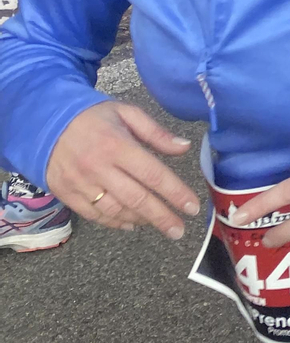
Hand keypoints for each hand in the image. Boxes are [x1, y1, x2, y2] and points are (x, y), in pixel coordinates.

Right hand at [46, 101, 199, 239]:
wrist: (44, 122)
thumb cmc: (92, 116)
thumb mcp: (126, 112)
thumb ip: (156, 132)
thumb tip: (184, 147)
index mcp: (117, 145)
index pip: (153, 174)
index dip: (175, 193)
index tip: (192, 207)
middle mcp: (99, 168)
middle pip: (136, 198)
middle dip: (161, 217)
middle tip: (179, 230)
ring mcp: (80, 184)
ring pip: (116, 210)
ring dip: (140, 220)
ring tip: (158, 223)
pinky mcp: (66, 194)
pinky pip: (94, 215)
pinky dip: (114, 222)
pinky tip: (131, 224)